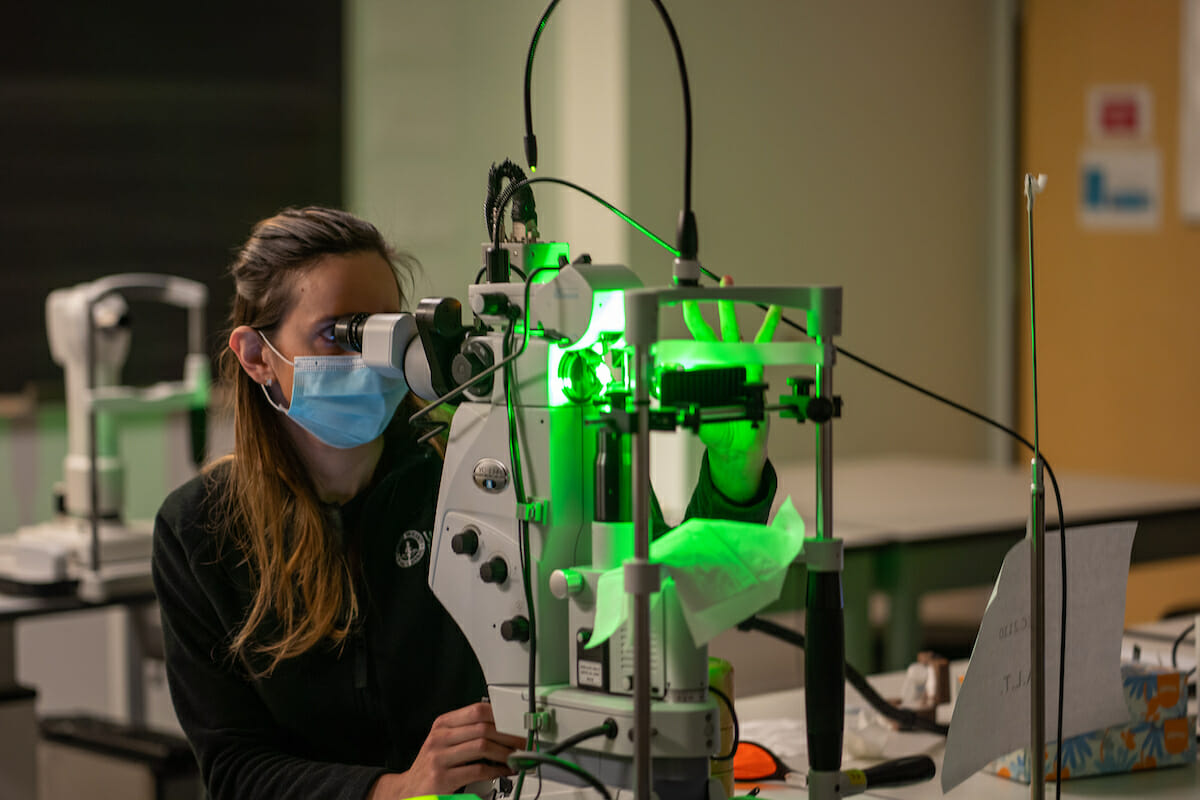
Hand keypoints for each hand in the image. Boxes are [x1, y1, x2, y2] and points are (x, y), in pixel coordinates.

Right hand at [368, 702, 525, 798]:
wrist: (407, 791)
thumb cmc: (431, 767)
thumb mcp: (444, 743)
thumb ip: (468, 733)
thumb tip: (502, 727)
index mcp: (442, 724)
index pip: (477, 710)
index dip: (501, 716)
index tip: (516, 724)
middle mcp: (439, 738)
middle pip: (483, 727)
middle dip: (509, 735)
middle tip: (523, 742)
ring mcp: (439, 757)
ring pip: (482, 746)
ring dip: (505, 753)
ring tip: (517, 758)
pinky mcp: (442, 778)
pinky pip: (477, 770)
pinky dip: (496, 771)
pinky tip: (504, 772)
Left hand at [681, 275, 780, 502]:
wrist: (738, 447)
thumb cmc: (716, 431)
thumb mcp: (695, 417)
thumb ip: (683, 401)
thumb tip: (669, 381)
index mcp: (703, 372)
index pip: (691, 344)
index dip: (684, 328)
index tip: (679, 307)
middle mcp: (719, 364)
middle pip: (710, 329)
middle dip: (705, 307)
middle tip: (702, 287)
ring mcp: (738, 364)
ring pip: (734, 330)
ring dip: (731, 308)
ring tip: (729, 284)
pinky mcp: (756, 370)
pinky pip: (763, 345)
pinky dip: (769, 327)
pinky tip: (774, 311)